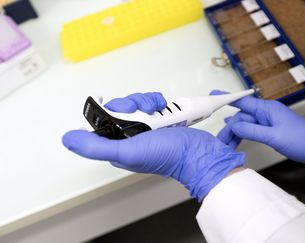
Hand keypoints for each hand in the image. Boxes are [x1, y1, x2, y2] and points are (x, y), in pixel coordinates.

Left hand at [63, 92, 244, 200]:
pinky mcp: (160, 120)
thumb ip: (97, 146)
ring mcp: (146, 128)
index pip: (103, 120)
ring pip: (137, 103)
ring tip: (158, 110)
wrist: (199, 152)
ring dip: (148, 102)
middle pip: (121, 108)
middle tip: (144, 111)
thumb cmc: (166, 156)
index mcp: (118, 146)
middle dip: (133, 104)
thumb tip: (68, 139)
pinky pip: (152, 103)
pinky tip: (165, 108)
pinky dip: (159, 102)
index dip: (110, 110)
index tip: (123, 109)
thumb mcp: (128, 152)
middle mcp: (130, 137)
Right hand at [214, 91, 304, 172]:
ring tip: (226, 144)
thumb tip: (233, 125)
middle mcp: (267, 112)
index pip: (242, 101)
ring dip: (236, 133)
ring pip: (246, 124)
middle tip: (220, 141)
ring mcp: (269, 120)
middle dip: (230, 128)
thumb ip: (252, 130)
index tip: (213, 93)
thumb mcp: (273, 137)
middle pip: (242, 116)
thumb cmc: (301, 141)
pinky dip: (244, 133)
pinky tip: (235, 136)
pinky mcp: (271, 128)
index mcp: (268, 109)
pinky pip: (253, 128)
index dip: (226, 97)